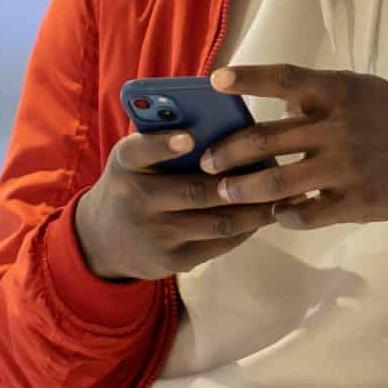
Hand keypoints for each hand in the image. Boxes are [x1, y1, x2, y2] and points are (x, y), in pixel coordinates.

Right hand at [73, 127, 280, 282]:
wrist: (101, 239)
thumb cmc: (132, 183)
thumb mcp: (134, 160)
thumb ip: (165, 144)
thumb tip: (224, 127)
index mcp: (125, 164)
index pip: (139, 151)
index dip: (162, 145)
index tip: (189, 139)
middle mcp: (136, 201)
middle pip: (195, 191)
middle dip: (240, 182)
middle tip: (277, 169)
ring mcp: (155, 235)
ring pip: (217, 222)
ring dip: (256, 209)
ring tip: (286, 194)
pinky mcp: (172, 261)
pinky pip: (218, 243)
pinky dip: (246, 228)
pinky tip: (266, 214)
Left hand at [194, 64, 387, 230]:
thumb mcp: (362, 91)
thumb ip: (320, 96)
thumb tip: (278, 110)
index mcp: (338, 93)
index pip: (285, 79)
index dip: (249, 78)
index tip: (215, 80)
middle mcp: (337, 127)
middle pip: (266, 138)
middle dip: (228, 151)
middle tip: (205, 161)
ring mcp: (344, 167)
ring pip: (277, 182)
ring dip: (243, 189)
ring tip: (224, 192)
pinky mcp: (354, 202)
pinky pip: (306, 214)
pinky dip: (284, 214)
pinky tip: (276, 214)